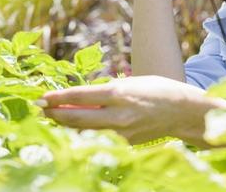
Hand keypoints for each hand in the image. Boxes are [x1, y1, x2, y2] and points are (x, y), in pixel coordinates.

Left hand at [39, 75, 224, 145]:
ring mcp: (122, 132)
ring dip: (70, 122)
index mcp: (120, 93)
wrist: (185, 113)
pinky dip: (95, 127)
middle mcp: (119, 114)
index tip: (43, 97)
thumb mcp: (135, 82)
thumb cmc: (161, 90)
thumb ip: (111, 90)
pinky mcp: (127, 142)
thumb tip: (87, 96)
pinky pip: (105, 133)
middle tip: (40, 109)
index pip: (81, 96)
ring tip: (55, 115)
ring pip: (88, 128)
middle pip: (78, 118)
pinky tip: (91, 121)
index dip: (59, 98)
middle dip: (56, 114)